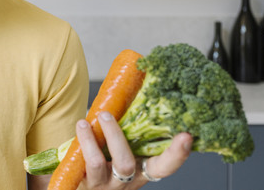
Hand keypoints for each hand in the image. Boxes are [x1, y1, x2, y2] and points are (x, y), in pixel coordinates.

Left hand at [75, 112, 191, 188]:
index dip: (176, 154)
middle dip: (115, 137)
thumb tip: (137, 84)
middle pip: (127, 164)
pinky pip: (80, 167)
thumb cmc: (109, 161)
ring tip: (83, 123)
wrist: (85, 187)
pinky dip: (77, 145)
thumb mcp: (124, 149)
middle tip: (105, 115)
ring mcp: (104, 184)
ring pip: (98, 164)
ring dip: (89, 140)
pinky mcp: (85, 184)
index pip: (164, 166)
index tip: (186, 136)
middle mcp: (126, 180)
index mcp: (142, 169)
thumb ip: (130, 129)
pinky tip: (78, 130)